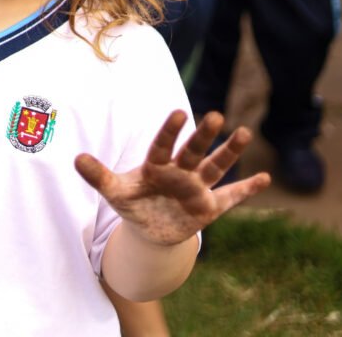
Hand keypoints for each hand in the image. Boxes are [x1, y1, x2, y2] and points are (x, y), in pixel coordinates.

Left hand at [75, 111, 270, 246]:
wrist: (149, 228)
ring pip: (215, 168)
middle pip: (193, 152)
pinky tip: (265, 178)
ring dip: (229, 153)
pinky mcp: (210, 207)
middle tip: (215, 116)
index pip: (163, 146)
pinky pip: (231, 196)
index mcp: (156, 165)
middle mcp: (180, 172)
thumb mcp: (114, 191)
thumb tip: (75, 159)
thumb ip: (98, 176)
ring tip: (243, 133)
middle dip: (203, 136)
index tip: (179, 113)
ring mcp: (197, 188)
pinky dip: (247, 189)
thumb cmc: (132, 203)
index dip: (170, 132)